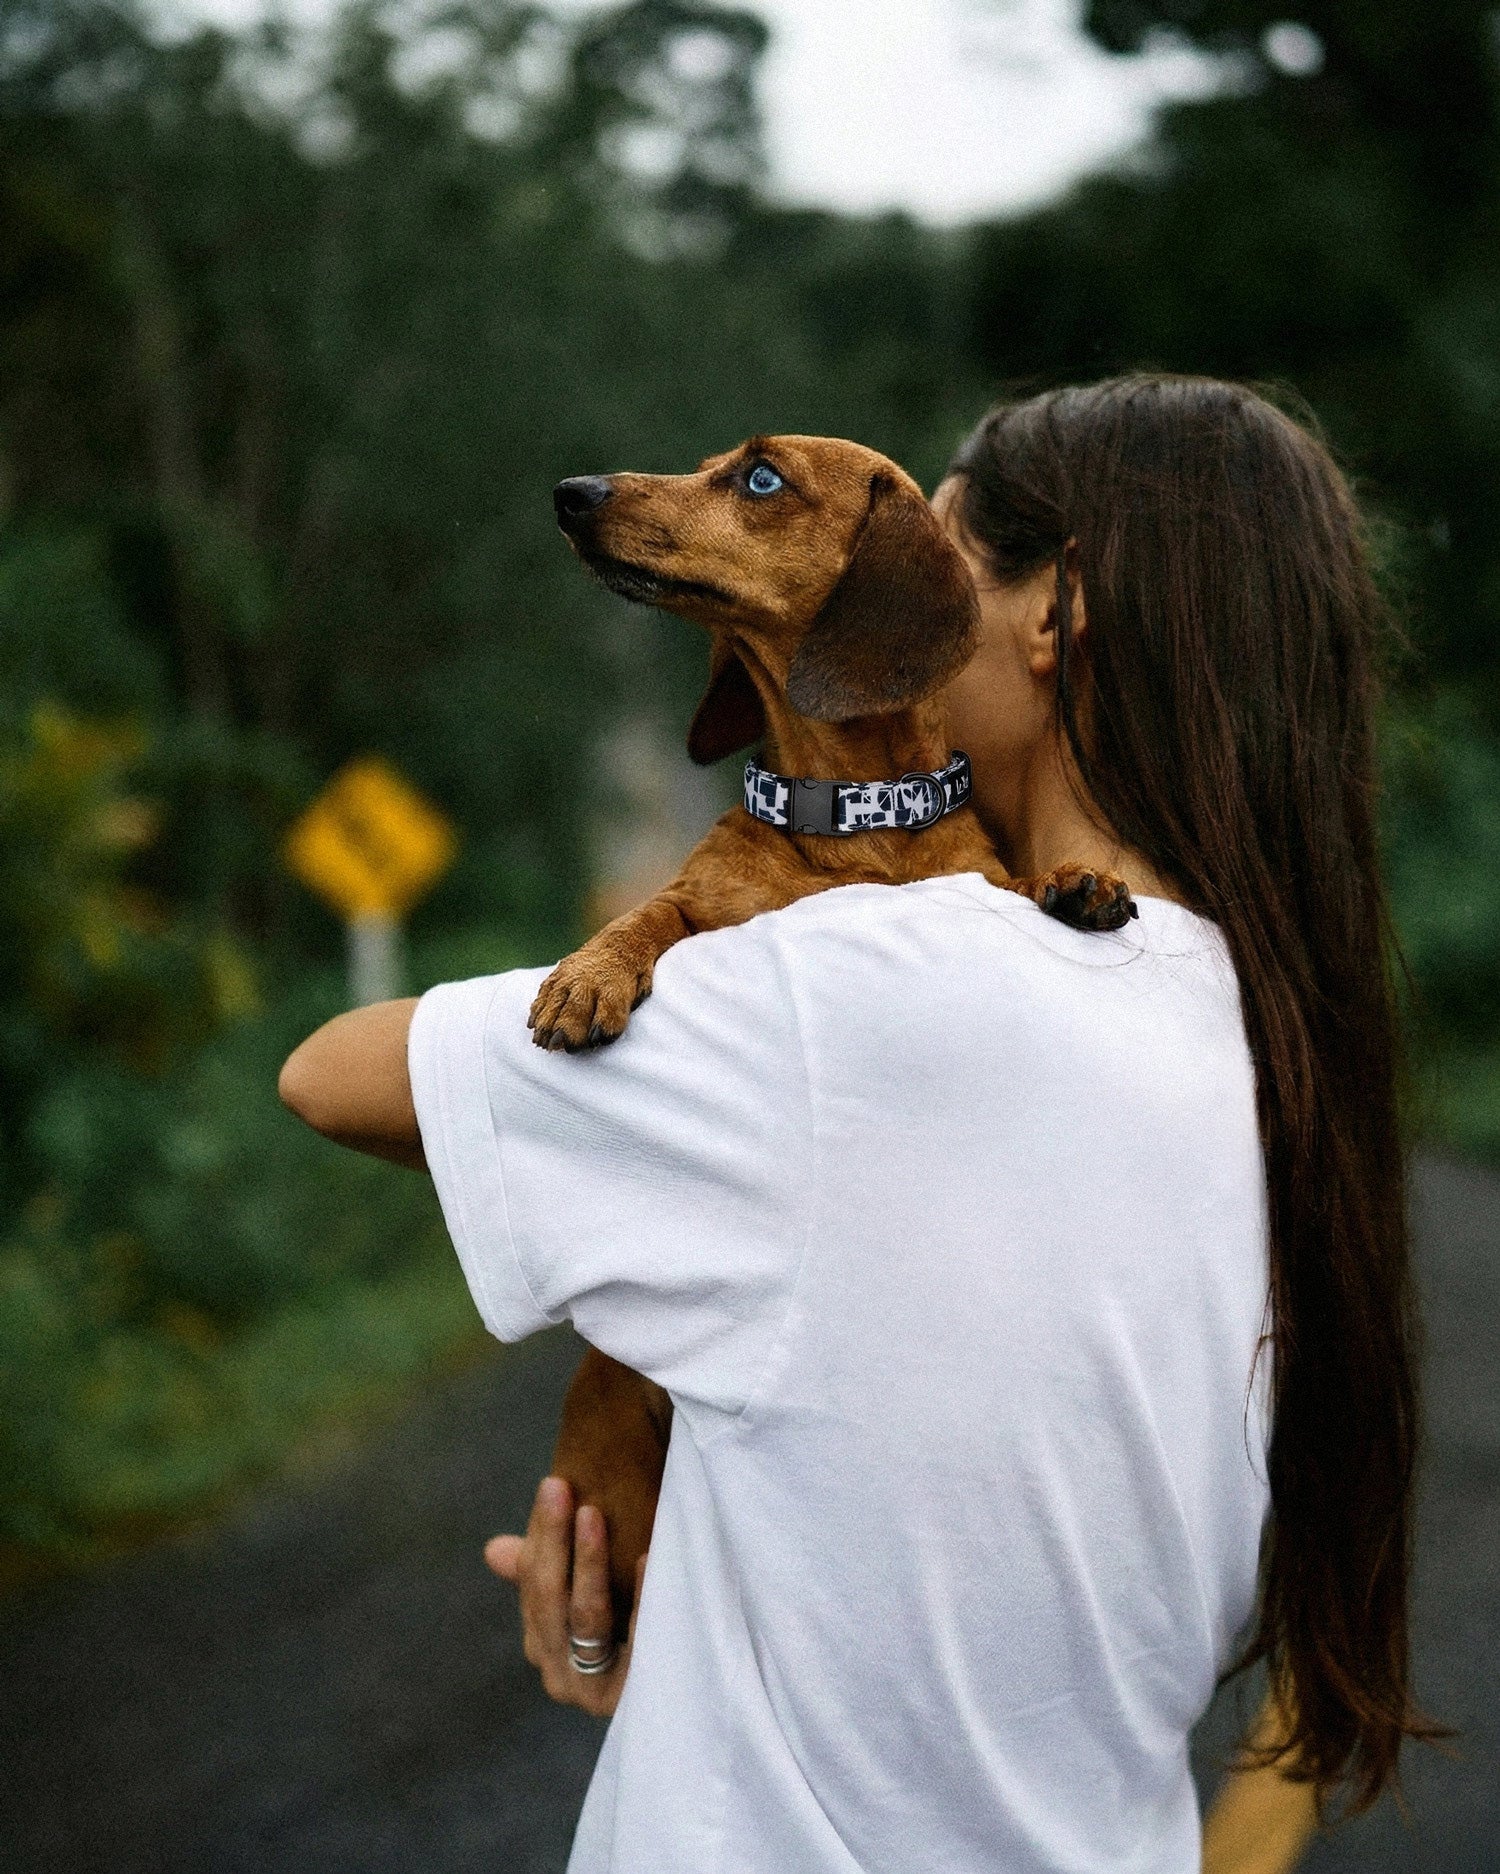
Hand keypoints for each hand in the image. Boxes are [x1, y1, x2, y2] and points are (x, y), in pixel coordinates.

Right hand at [485, 1475, 645, 1717]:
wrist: (684, 1699)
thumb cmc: (627, 1639)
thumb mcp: (583, 1603)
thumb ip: (544, 1575)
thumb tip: (493, 1550)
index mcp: (543, 1646)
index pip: (531, 1584)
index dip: (540, 1535)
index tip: (553, 1485)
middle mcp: (560, 1674)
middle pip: (550, 1599)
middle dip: (554, 1540)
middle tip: (563, 1489)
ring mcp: (596, 1690)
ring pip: (585, 1618)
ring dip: (587, 1562)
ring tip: (594, 1514)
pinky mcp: (636, 1695)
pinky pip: (637, 1639)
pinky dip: (640, 1596)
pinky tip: (647, 1558)